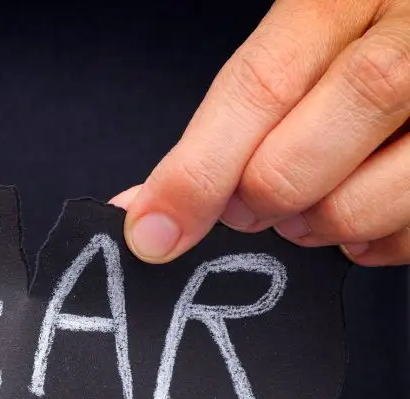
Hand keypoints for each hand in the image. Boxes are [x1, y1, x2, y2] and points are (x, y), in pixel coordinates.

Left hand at [111, 0, 409, 266]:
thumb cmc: (369, 29)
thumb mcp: (308, 34)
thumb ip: (236, 110)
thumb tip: (152, 206)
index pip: (258, 87)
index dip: (196, 171)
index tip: (153, 227)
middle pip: (303, 154)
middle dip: (259, 197)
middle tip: (250, 203)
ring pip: (366, 201)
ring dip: (318, 225)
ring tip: (311, 201)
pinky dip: (373, 241)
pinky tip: (364, 207)